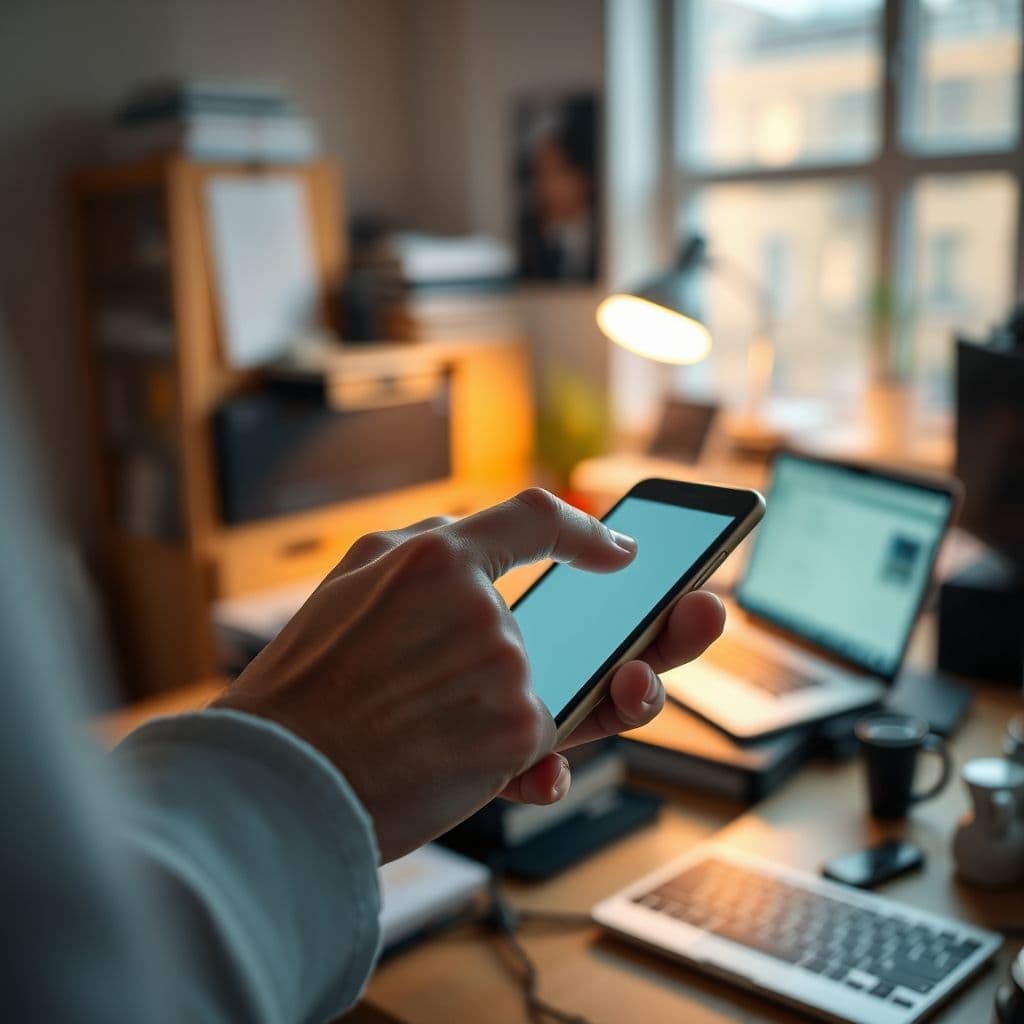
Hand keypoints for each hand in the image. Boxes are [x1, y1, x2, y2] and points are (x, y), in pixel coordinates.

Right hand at [213, 489, 722, 860]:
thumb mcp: (349, 583)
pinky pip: (548, 740)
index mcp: (432, 556)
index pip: (530, 518)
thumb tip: (481, 557)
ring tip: (606, 697)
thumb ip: (421, 552)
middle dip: (664, 622)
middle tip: (706, 609)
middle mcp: (480, 605)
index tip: (619, 548)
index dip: (582, 529)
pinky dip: (533, 759)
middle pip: (593, 616)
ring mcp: (506, 669)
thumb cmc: (304, 689)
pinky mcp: (520, 733)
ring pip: (566, 685)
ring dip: (581, 702)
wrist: (278, 784)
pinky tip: (518, 772)